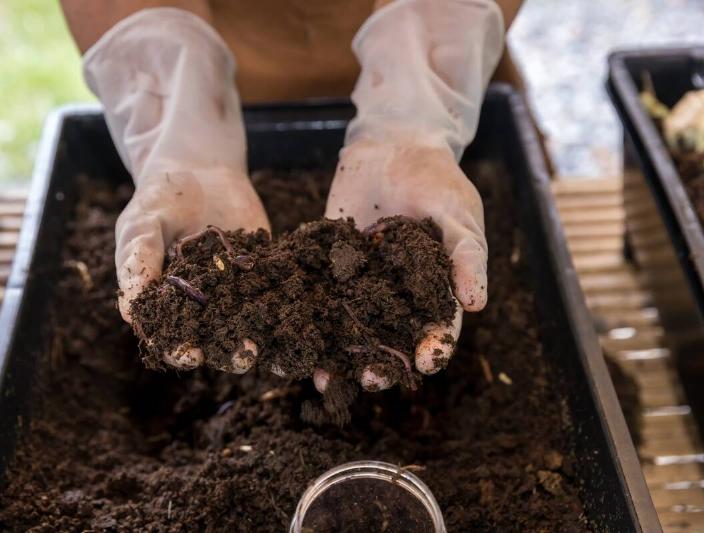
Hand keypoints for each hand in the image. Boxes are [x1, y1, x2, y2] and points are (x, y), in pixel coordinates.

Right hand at [83, 8, 268, 371]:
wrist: (200, 166)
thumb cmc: (159, 198)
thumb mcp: (141, 225)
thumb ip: (137, 264)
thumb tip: (131, 312)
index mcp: (166, 304)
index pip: (169, 336)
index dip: (177, 350)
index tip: (188, 355)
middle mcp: (202, 306)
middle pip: (213, 339)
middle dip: (226, 352)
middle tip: (243, 357)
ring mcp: (235, 292)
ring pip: (248, 325)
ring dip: (263, 341)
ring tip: (277, 351)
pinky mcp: (264, 274)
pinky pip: (276, 296)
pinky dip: (289, 310)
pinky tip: (302, 320)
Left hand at [318, 140, 485, 391]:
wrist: (391, 143)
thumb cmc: (436, 178)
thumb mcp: (459, 213)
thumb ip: (466, 256)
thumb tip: (476, 305)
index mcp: (434, 286)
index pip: (437, 326)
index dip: (433, 348)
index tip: (425, 363)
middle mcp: (397, 292)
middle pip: (390, 338)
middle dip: (381, 363)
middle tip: (370, 380)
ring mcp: (361, 281)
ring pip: (351, 327)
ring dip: (339, 355)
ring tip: (324, 379)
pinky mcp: (328, 264)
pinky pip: (318, 297)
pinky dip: (306, 318)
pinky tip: (294, 337)